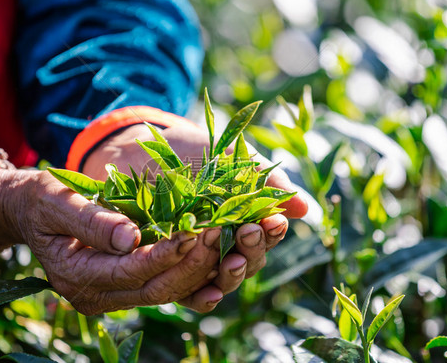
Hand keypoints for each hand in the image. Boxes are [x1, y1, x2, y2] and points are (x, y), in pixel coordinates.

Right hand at [0, 169, 236, 313]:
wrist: (27, 213)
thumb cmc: (39, 200)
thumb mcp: (57, 201)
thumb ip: (91, 220)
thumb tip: (130, 238)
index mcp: (75, 275)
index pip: (131, 270)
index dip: (166, 254)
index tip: (196, 231)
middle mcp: (94, 295)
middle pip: (155, 289)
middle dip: (192, 264)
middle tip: (221, 234)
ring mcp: (110, 296)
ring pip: (166, 292)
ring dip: (199, 271)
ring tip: (227, 241)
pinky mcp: (123, 287)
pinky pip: (164, 287)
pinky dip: (191, 273)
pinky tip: (216, 255)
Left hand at [83, 123, 307, 309]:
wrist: (142, 149)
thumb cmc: (192, 152)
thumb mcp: (231, 158)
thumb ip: (266, 181)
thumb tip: (304, 208)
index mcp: (242, 221)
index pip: (265, 236)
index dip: (272, 232)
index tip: (272, 222)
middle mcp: (223, 245)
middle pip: (247, 262)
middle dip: (252, 250)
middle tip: (249, 234)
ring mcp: (196, 259)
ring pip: (222, 280)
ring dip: (231, 274)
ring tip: (231, 260)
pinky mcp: (169, 269)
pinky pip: (187, 293)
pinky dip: (201, 296)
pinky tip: (208, 293)